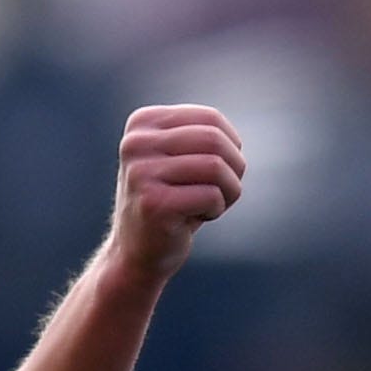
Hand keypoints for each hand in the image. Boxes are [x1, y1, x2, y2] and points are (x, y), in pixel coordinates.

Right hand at [102, 105, 245, 288]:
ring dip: (228, 190)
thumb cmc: (168, 201)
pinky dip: (216, 209)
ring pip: (216, 166)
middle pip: (214, 140)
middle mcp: (136, 143)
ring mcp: (141, 173)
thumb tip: (233, 139)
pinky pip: (211, 195)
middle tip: (226, 190)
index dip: (231, 145)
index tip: (220, 169)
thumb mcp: (179, 159)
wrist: (137, 251)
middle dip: (234, 167)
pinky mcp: (154, 203)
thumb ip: (201, 137)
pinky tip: (199, 218)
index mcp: (142, 123)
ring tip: (213, 204)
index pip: (210, 118)